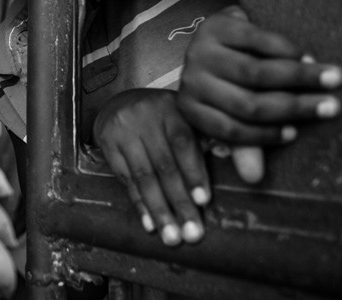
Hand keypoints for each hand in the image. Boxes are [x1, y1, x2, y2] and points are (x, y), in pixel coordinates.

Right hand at [93, 89, 208, 246]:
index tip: (203, 201)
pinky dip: (139, 204)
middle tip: (192, 233)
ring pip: (144, 177)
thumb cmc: (162, 118)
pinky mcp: (108, 145)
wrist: (117, 104)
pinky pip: (125, 180)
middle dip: (179, 202)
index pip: (183, 142)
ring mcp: (124, 131)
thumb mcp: (184, 117)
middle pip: (164, 165)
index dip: (194, 172)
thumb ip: (207, 137)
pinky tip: (150, 224)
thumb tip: (234, 160)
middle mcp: (145, 116)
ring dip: (159, 210)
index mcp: (171, 108)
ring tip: (172, 237)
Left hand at [177, 6, 341, 180]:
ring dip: (299, 77)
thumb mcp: (232, 111)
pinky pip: (258, 41)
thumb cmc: (230, 81)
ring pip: (255, 73)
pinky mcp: (215, 25)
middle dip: (295, 107)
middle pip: (247, 103)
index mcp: (190, 109)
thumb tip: (253, 179)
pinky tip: (307, 57)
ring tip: (332, 79)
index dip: (263, 136)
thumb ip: (244, 143)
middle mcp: (190, 81)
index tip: (295, 134)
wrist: (219, 34)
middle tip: (332, 106)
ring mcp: (198, 52)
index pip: (229, 131)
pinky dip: (287, 50)